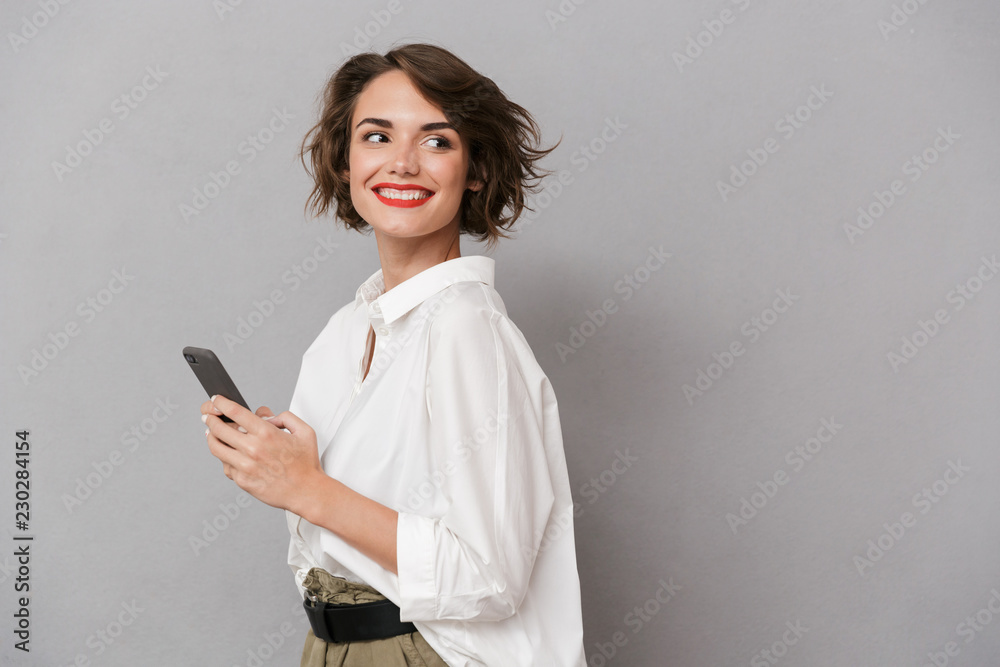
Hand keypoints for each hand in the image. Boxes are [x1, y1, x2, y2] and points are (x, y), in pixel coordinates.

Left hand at [201, 394, 322, 513]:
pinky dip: (225, 457)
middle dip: (210, 419)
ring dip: (210, 437)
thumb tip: (266, 416)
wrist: (306, 492)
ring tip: (210, 433)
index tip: (216, 400)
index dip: (221, 403)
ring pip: (216, 447)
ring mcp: (245, 466)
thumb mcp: (304, 432)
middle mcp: (253, 449)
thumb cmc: (306, 464)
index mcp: (267, 434)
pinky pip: (226, 466)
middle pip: (219, 428)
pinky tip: (228, 454)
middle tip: (208, 416)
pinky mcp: (242, 480)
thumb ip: (285, 417)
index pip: (235, 412)